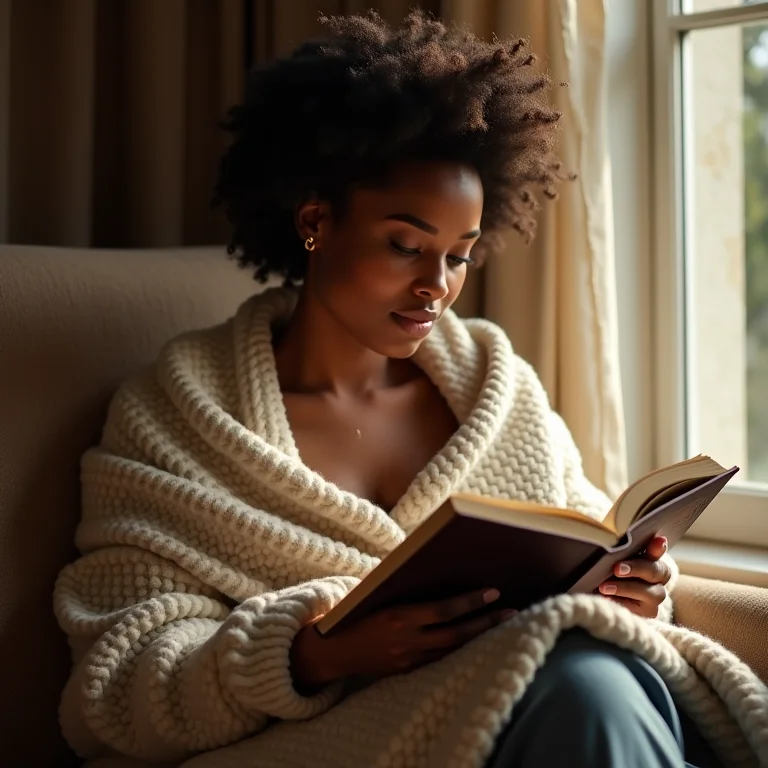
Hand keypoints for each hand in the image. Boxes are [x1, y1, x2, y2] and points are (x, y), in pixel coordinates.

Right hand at [290, 588, 513, 688]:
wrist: (331, 651)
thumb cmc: (354, 612)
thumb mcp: (376, 594)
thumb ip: (403, 586)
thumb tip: (436, 567)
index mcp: (397, 617)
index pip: (443, 611)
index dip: (470, 602)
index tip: (493, 591)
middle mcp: (406, 641)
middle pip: (456, 634)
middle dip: (486, 622)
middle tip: (513, 611)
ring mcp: (408, 660)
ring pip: (453, 650)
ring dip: (479, 636)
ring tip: (503, 623)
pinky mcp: (408, 671)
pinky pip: (440, 659)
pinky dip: (460, 648)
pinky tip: (476, 639)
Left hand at [598, 536, 671, 617]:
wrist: (607, 596)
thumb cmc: (611, 571)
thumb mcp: (616, 559)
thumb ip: (624, 549)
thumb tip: (626, 536)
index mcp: (652, 559)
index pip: (658, 551)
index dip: (658, 547)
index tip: (658, 541)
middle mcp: (658, 579)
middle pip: (655, 571)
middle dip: (636, 568)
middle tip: (617, 568)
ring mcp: (655, 598)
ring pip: (650, 593)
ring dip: (625, 588)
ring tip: (604, 587)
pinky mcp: (647, 613)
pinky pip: (637, 610)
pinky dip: (620, 603)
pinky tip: (606, 599)